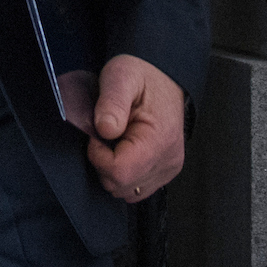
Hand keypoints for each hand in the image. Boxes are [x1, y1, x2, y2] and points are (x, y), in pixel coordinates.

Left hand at [85, 54, 186, 203]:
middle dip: (103, 163)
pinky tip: (123, 151)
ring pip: (125, 191)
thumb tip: (105, 130)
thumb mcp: (121, 76)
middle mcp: (168, 160)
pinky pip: (135, 189)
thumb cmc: (142, 76)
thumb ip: (112, 102)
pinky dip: (123, 175)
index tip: (98, 134)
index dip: (98, 156)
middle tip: (105, 134)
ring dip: (111, 170)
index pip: (120, 172)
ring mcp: (168, 169)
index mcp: (159, 139)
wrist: (163, 77)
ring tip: (115, 141)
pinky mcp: (165, 172)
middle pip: (120, 185)